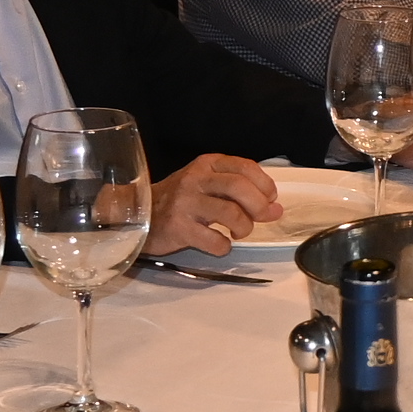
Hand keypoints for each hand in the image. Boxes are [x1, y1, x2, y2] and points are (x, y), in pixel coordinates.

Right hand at [151, 153, 282, 257]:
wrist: (138, 213)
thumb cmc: (180, 200)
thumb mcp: (207, 184)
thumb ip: (238, 191)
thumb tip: (274, 207)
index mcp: (207, 164)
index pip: (245, 167)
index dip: (265, 185)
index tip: (270, 199)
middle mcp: (196, 179)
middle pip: (239, 187)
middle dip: (259, 206)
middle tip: (263, 217)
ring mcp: (185, 203)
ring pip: (230, 213)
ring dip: (244, 227)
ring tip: (239, 232)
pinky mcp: (178, 228)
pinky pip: (214, 240)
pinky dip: (224, 246)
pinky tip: (220, 244)